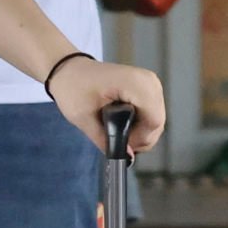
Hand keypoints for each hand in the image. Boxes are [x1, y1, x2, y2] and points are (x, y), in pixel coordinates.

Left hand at [47, 53, 168, 157]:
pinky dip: (141, 124)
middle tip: (117, 141)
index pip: (153, 121)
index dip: (139, 139)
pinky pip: (153, 113)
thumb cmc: (74, 87)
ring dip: (140, 132)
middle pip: (157, 122)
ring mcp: (151, 83)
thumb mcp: (83, 117)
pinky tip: (123, 124)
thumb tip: (126, 156)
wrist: (71, 71)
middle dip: (140, 138)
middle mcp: (148, 81)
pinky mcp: (148, 88)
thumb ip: (104, 139)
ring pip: (156, 120)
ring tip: (116, 131)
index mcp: (135, 83)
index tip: (120, 143)